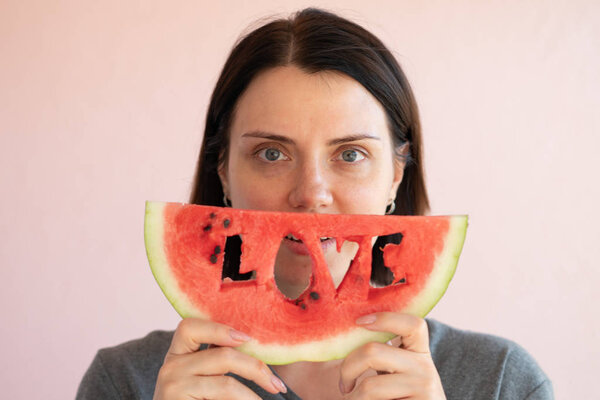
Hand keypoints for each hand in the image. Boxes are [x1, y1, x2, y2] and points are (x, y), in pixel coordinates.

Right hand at [153, 318, 286, 398]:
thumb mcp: (201, 377)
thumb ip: (216, 360)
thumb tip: (253, 345)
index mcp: (177, 354)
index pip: (191, 327)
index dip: (220, 329)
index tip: (247, 339)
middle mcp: (170, 366)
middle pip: (222, 355)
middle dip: (256, 367)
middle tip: (277, 385)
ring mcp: (172, 385)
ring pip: (226, 382)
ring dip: (254, 392)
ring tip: (272, 395)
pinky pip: (222, 396)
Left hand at [338, 313, 444, 398]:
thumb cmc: (397, 397)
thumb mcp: (393, 372)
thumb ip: (381, 354)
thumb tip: (350, 329)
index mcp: (419, 352)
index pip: (412, 325)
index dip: (386, 318)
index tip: (359, 322)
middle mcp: (425, 368)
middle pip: (372, 351)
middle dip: (347, 368)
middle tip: (344, 385)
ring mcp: (423, 389)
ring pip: (369, 386)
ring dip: (352, 398)